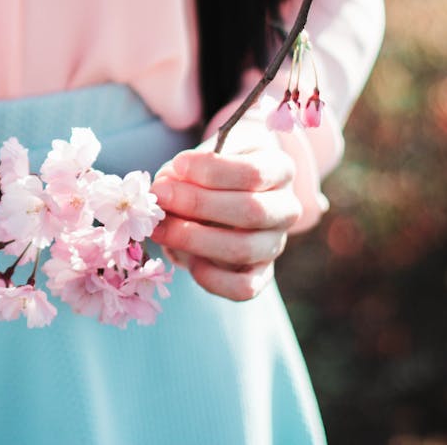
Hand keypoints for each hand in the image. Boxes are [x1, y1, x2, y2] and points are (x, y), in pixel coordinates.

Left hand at [150, 121, 301, 301]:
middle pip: (250, 211)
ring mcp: (275, 244)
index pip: (254, 172)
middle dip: (198, 204)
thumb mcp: (206, 157)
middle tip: (160, 196)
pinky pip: (244, 288)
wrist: (224, 196)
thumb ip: (188, 168)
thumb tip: (164, 187)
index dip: (213, 170)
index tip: (178, 165)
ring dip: (194, 240)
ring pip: (243, 250)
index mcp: (280, 170)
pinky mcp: (261, 274)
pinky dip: (213, 279)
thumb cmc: (213, 170)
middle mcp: (286, 209)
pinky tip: (189, 262)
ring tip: (160, 228)